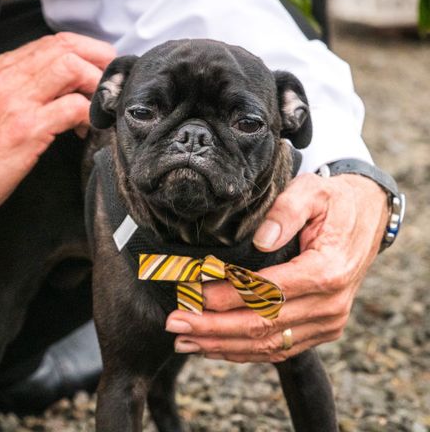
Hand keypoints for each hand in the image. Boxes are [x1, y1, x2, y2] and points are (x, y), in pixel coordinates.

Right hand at [0, 32, 115, 225]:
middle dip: (99, 59)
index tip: (100, 66)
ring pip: (71, 67)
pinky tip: (86, 128)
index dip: (85, 49)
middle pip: (65, 47)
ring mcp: (15, 101)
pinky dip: (89, 113)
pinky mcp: (26, 129)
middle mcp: (5, 77)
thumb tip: (62, 88)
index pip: (51, 42)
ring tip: (99, 106)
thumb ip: (21, 89)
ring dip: (96, 84)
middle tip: (111, 82)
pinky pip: (72, 107)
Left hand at [165, 173, 388, 361]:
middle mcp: (329, 305)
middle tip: (175, 324)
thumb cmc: (333, 202)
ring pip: (268, 344)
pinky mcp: (322, 330)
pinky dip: (244, 351)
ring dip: (222, 346)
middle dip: (213, 328)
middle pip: (262, 325)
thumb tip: (261, 239)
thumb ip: (286, 212)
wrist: (367, 217)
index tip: (193, 293)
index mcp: (326, 271)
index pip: (266, 292)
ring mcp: (327, 322)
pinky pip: (280, 348)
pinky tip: (213, 347)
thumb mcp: (311, 192)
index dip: (226, 296)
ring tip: (184, 341)